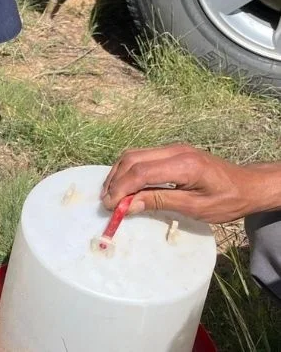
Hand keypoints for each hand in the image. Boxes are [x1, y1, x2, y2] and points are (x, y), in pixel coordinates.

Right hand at [100, 144, 261, 222]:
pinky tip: (126, 185)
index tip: (110, 206)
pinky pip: (142, 156)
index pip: (141, 173)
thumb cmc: (227, 200)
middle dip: (115, 180)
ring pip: (134, 155)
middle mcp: (175, 150)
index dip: (121, 189)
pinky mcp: (172, 151)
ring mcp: (173, 148)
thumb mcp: (195, 207)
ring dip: (119, 174)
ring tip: (111, 194)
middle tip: (106, 201)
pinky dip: (129, 170)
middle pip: (132, 159)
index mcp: (183, 165)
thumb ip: (160, 202)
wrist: (249, 186)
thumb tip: (129, 205)